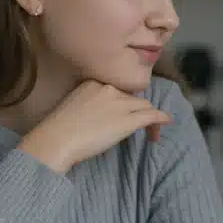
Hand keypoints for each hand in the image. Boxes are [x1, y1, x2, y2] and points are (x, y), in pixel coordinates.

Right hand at [18, 80, 172, 172]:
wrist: (56, 140)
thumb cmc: (58, 130)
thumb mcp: (74, 107)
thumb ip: (89, 106)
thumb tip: (101, 118)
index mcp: (93, 83)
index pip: (117, 90)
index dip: (124, 103)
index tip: (123, 114)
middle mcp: (109, 89)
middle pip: (132, 98)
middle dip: (137, 110)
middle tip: (138, 126)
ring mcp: (120, 103)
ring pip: (144, 106)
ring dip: (149, 118)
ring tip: (151, 132)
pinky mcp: (129, 119)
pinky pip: (151, 115)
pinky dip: (161, 118)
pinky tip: (166, 122)